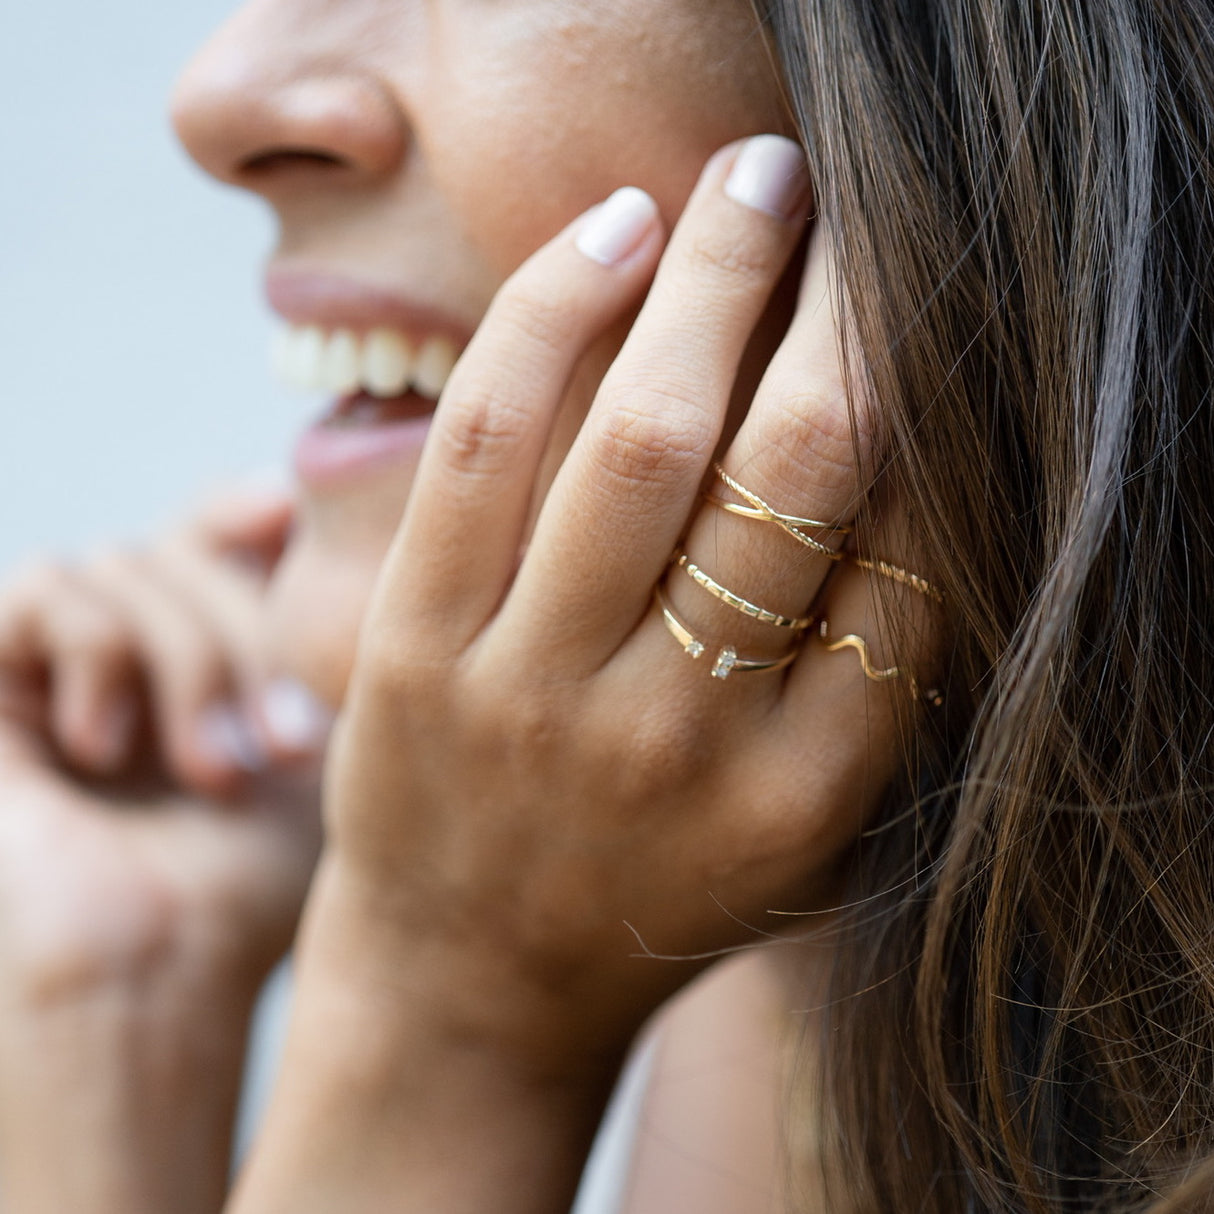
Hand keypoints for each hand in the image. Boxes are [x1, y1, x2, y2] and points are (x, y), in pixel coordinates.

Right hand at [0, 485, 324, 1212]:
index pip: (210, 530)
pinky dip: (97, 655)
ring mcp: (59, 663)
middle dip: (242, 641)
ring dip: (183, 665)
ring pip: (125, 561)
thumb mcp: (308, 729)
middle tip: (278, 753)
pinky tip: (106, 748)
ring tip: (208, 773)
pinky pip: (45, 589)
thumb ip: (298, 622)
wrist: (166, 962)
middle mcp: (133, 648)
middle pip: (184, 546)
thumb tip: (275, 489)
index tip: (281, 513)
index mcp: (203, 651)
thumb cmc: (256, 870)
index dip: (238, 512)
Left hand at [231, 137, 932, 1212]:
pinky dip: (549, 318)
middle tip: (842, 197)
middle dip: (835, 301)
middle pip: (791, 469)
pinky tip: (611, 237)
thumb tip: (918, 478)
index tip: (916, 306)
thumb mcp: (798, 835)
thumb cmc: (645, 893)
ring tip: (750, 181)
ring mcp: (537, 696)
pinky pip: (486, 448)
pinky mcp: (416, 654)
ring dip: (711, 279)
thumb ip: (870, 688)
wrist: (469, 988)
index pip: (909, 552)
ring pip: (642, 439)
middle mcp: (682, 741)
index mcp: (805, 792)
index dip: (924, 397)